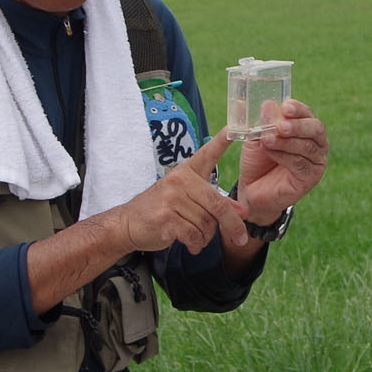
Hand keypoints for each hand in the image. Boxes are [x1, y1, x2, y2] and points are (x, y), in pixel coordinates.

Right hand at [100, 130, 249, 254]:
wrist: (128, 223)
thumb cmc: (162, 210)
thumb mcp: (188, 201)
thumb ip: (214, 204)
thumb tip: (242, 213)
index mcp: (186, 172)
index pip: (207, 154)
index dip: (222, 141)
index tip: (233, 127)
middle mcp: (179, 181)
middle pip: (218, 204)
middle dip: (232, 224)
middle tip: (240, 238)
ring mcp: (171, 199)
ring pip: (206, 223)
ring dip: (206, 236)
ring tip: (196, 237)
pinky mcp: (166, 218)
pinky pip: (194, 235)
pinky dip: (196, 244)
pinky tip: (191, 244)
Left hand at [232, 99, 327, 226]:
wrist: (252, 188)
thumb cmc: (258, 159)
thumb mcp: (256, 136)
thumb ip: (263, 121)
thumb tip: (268, 103)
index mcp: (305, 128)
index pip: (307, 114)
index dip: (298, 109)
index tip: (285, 106)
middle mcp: (316, 143)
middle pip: (315, 128)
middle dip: (297, 125)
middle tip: (280, 126)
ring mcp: (316, 161)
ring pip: (307, 146)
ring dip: (286, 142)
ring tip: (267, 140)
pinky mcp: (311, 178)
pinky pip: (301, 164)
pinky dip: (284, 156)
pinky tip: (270, 152)